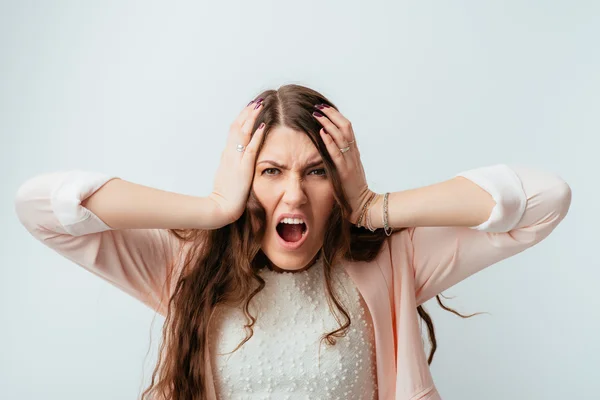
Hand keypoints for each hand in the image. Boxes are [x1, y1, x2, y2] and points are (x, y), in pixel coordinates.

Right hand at [208, 99, 265, 225]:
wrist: (221, 207)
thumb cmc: (225, 195)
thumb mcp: (226, 174)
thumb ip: (230, 163)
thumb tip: (232, 154)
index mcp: (227, 155)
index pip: (234, 131)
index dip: (241, 119)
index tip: (250, 108)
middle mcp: (230, 154)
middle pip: (237, 127)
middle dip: (247, 113)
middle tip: (256, 100)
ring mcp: (235, 160)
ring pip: (243, 133)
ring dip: (251, 118)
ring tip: (260, 106)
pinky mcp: (243, 168)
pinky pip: (250, 149)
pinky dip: (256, 136)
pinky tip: (263, 126)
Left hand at [312, 104, 374, 224]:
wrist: (362, 203)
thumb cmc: (352, 187)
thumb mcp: (349, 167)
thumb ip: (342, 156)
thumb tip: (330, 144)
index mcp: (354, 151)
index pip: (347, 128)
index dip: (336, 116)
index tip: (325, 108)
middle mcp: (353, 153)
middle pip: (346, 127)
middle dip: (332, 115)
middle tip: (319, 106)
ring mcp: (350, 161)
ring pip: (342, 137)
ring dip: (328, 124)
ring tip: (317, 115)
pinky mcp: (345, 171)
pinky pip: (336, 154)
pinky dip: (329, 142)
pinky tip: (321, 133)